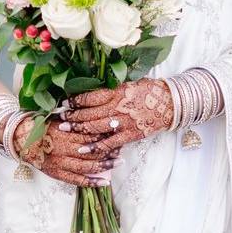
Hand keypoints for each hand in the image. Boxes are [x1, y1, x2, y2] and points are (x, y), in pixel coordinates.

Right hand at [12, 115, 120, 186]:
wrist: (22, 141)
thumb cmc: (42, 126)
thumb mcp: (57, 117)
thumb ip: (74, 118)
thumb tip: (93, 111)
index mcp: (65, 133)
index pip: (89, 134)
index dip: (104, 134)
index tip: (116, 131)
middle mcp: (64, 149)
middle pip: (92, 151)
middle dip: (108, 151)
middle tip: (122, 149)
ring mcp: (61, 163)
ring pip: (87, 167)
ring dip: (104, 166)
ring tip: (118, 163)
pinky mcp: (58, 174)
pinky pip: (77, 180)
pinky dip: (91, 182)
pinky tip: (104, 182)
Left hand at [57, 78, 172, 156]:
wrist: (170, 103)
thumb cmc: (150, 90)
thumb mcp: (130, 83)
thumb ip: (113, 88)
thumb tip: (95, 89)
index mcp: (117, 91)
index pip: (91, 96)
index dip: (76, 100)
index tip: (65, 102)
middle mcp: (118, 106)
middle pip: (89, 112)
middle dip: (73, 115)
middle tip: (60, 118)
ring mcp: (123, 122)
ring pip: (95, 127)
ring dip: (79, 129)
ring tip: (66, 130)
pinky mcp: (130, 134)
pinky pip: (109, 142)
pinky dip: (96, 146)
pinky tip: (84, 149)